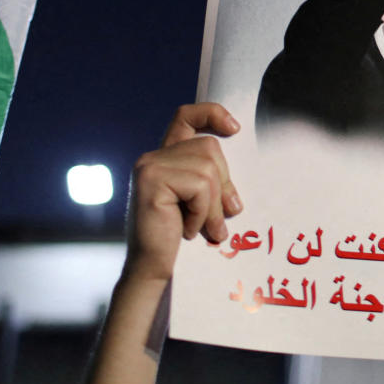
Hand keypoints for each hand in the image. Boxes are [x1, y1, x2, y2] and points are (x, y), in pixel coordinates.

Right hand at [124, 103, 241, 283]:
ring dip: (213, 205)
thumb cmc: (176, 240)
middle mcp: (152, 157)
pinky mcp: (152, 182)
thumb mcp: (199, 204)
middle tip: (222, 216)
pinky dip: (202, 212)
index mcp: (164, 158)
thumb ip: (210, 182)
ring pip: (208, 169)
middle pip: (209, 148)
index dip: (211, 113)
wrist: (150, 270)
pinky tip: (187, 230)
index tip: (234, 129)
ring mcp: (149, 167)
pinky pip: (199, 186)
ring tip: (205, 229)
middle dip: (223, 183)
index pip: (186, 116)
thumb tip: (234, 192)